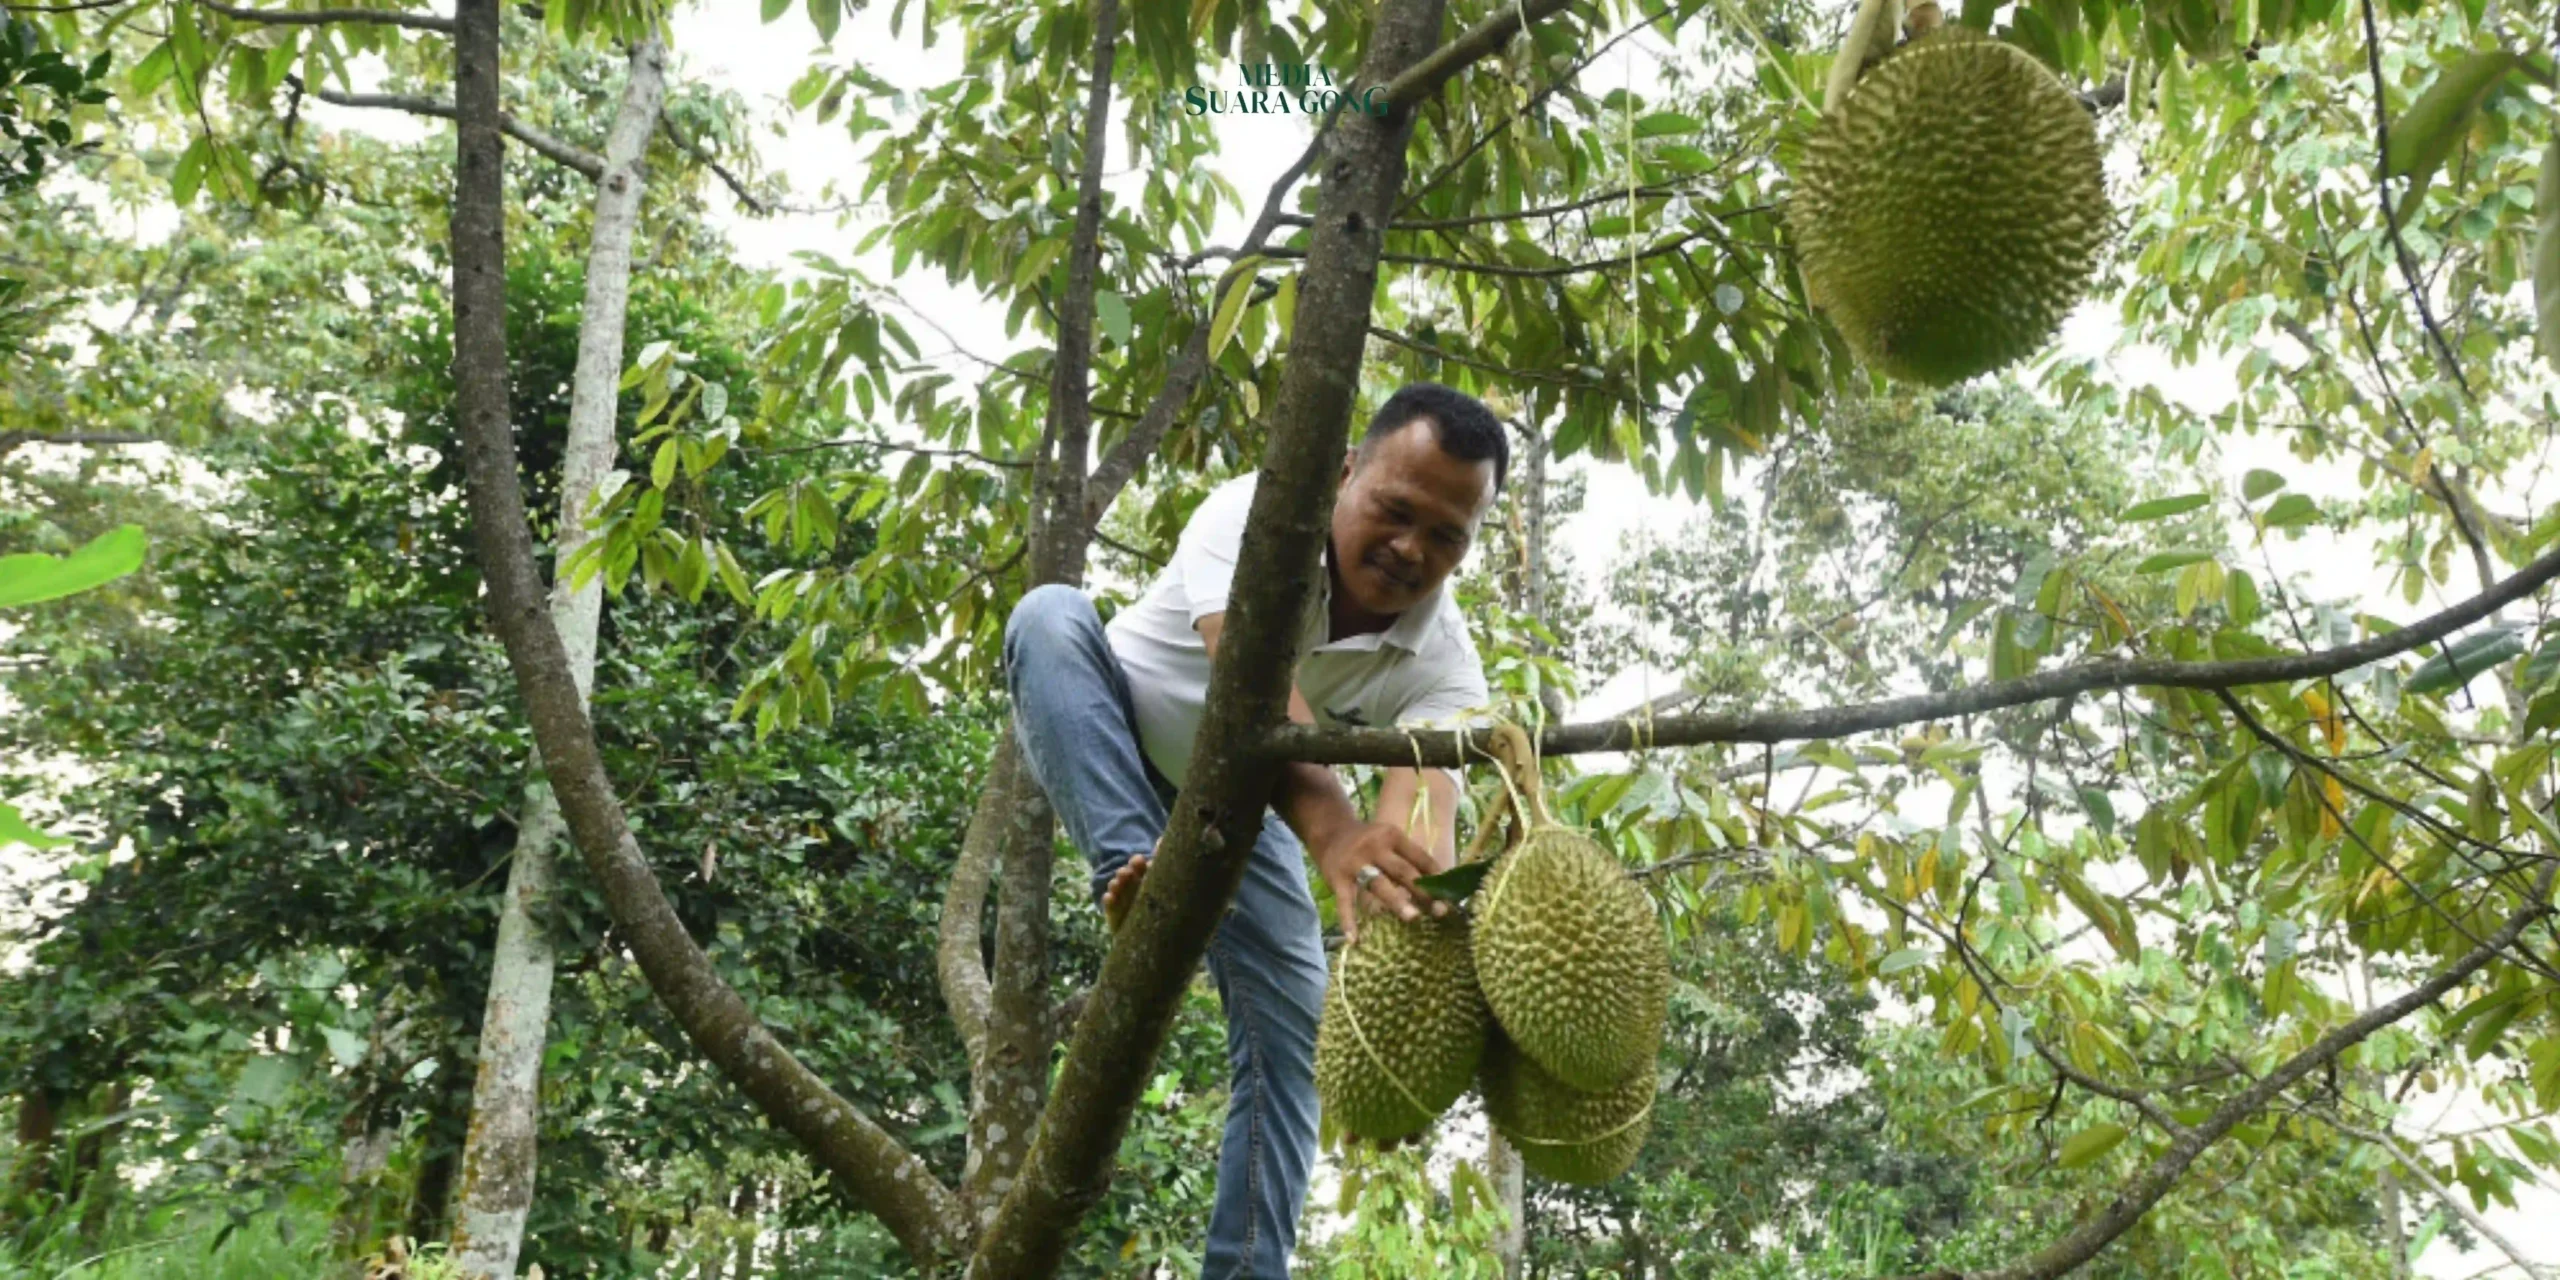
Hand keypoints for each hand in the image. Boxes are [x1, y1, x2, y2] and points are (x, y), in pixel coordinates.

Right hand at [1313, 820, 1446, 943]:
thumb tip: (1440, 887)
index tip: (1451, 898)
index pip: (1420, 858)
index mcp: (1393, 837)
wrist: (1329, 831)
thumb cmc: (1368, 843)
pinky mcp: (1337, 878)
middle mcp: (1375, 847)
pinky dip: (1348, 921)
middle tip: (1440, 911)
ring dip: (1396, 901)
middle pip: (1403, 871)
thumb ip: (1409, 861)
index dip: (1437, 878)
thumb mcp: (1389, 842)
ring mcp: (1355, 862)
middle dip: (1422, 891)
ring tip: (1413, 917)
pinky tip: (1354, 939)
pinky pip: (1345, 902)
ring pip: (1379, 884)